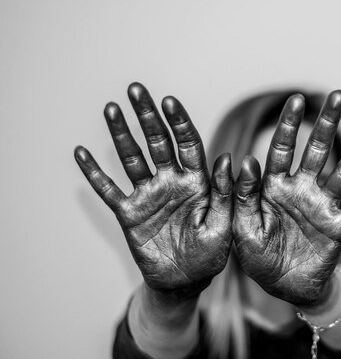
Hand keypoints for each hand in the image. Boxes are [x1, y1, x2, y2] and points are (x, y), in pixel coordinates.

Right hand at [75, 83, 232, 298]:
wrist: (186, 280)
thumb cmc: (211, 253)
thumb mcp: (224, 224)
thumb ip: (225, 192)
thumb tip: (228, 158)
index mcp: (197, 181)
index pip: (187, 143)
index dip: (179, 122)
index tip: (169, 100)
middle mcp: (170, 181)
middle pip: (157, 142)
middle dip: (147, 115)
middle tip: (137, 89)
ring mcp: (148, 195)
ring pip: (132, 158)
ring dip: (120, 134)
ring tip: (112, 108)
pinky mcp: (129, 212)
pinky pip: (108, 190)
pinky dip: (95, 173)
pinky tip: (81, 152)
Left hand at [232, 90, 340, 305]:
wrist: (282, 287)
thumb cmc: (258, 257)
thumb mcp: (241, 227)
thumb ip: (243, 195)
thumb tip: (245, 159)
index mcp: (275, 187)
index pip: (282, 149)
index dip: (290, 124)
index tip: (297, 99)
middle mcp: (302, 190)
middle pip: (317, 150)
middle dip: (327, 123)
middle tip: (339, 95)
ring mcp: (323, 206)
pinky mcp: (339, 226)